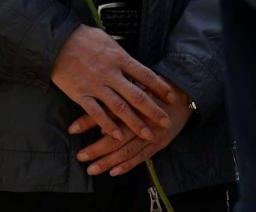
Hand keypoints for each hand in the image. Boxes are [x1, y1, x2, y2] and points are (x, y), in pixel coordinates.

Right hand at [51, 26, 174, 141]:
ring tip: (147, 134)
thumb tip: (136, 66)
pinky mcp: (81, 94)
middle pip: (136, 95)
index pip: (145, 74)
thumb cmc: (83, 38)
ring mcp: (96, 85)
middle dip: (153, 110)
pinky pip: (97, 113)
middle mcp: (110, 73)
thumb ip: (121, 56)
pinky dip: (108, 126)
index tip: (171, 97)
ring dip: (134, 123)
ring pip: (119, 108)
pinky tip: (117, 136)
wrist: (57, 41)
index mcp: (119, 58)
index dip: (160, 87)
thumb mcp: (107, 41)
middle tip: (165, 122)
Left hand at [72, 82, 193, 176]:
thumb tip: (94, 107)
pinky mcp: (160, 143)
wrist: (184, 93)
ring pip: (127, 151)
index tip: (71, 129)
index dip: (88, 121)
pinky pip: (141, 158)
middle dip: (96, 149)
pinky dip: (127, 165)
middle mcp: (142, 120)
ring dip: (108, 162)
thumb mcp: (135, 84)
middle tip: (80, 157)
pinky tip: (114, 172)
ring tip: (92, 169)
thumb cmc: (154, 87)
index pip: (107, 113)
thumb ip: (116, 96)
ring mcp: (152, 134)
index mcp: (133, 101)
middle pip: (116, 138)